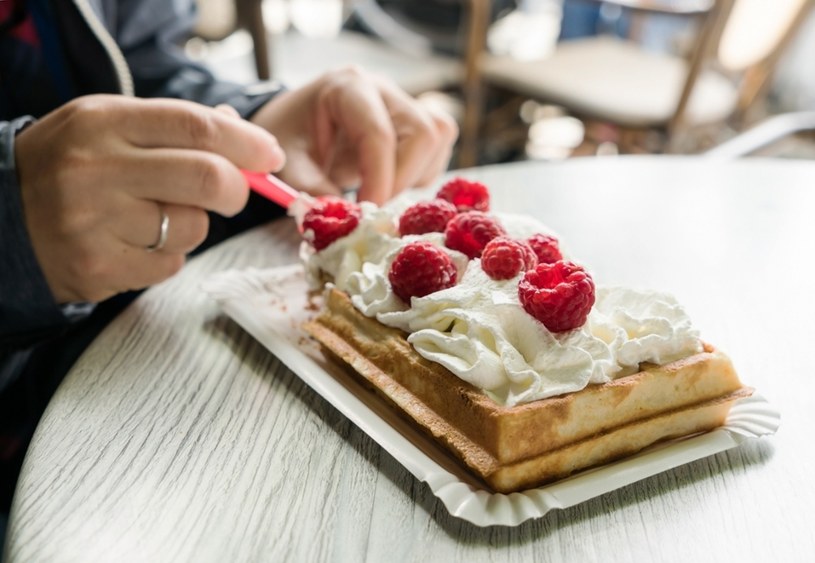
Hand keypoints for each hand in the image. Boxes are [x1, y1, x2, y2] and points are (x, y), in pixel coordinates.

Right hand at [14, 94, 284, 303]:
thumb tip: (241, 133)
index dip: (246, 143)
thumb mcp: (107, 126)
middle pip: (209, 179)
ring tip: (151, 216)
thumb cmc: (68, 166)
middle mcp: (97, 169)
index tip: (270, 154)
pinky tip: (133, 241)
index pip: (196, 127)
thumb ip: (172, 127)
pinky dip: (167, 253)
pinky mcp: (100, 268)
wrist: (3, 218)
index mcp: (102, 122)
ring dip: (192, 223)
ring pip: (194, 227)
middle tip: (232, 193)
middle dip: (237, 189)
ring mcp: (96, 223)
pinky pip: (171, 263)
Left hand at [250, 66, 457, 204]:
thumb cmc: (291, 138)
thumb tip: (348, 220)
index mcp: (347, 88)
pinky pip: (438, 150)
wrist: (296, 124)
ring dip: (414, 177)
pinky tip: (390, 182)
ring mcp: (405, 103)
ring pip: (437, 140)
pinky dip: (420, 175)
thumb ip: (314, 190)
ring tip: (378, 190)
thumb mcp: (290, 164)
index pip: (378, 133)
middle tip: (374, 207)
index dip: (379, 179)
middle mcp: (383, 89)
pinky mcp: (418, 122)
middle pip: (423, 133)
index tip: (367, 213)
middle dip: (403, 180)